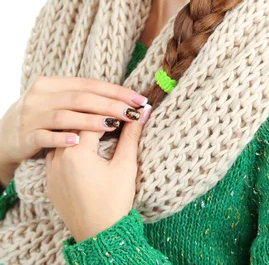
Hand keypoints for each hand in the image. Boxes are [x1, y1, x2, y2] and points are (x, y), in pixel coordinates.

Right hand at [0, 75, 148, 165]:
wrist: (3, 138)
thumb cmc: (40, 118)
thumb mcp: (57, 102)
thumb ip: (82, 98)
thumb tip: (121, 98)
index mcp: (52, 83)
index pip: (90, 84)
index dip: (116, 91)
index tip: (139, 99)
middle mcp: (41, 96)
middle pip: (81, 98)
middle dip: (110, 104)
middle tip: (133, 113)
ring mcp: (31, 116)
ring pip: (66, 116)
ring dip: (91, 120)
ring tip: (113, 124)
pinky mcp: (25, 137)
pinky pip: (45, 136)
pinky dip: (62, 138)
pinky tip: (78, 141)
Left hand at [45, 103, 151, 242]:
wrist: (99, 235)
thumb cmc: (114, 202)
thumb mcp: (126, 166)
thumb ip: (131, 135)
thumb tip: (143, 112)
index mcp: (78, 153)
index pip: (94, 118)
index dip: (113, 111)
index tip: (128, 108)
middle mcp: (59, 158)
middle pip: (77, 124)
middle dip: (96, 115)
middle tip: (115, 112)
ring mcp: (51, 170)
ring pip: (64, 137)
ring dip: (80, 128)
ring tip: (99, 124)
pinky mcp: (50, 180)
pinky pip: (56, 153)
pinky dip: (69, 144)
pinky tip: (83, 143)